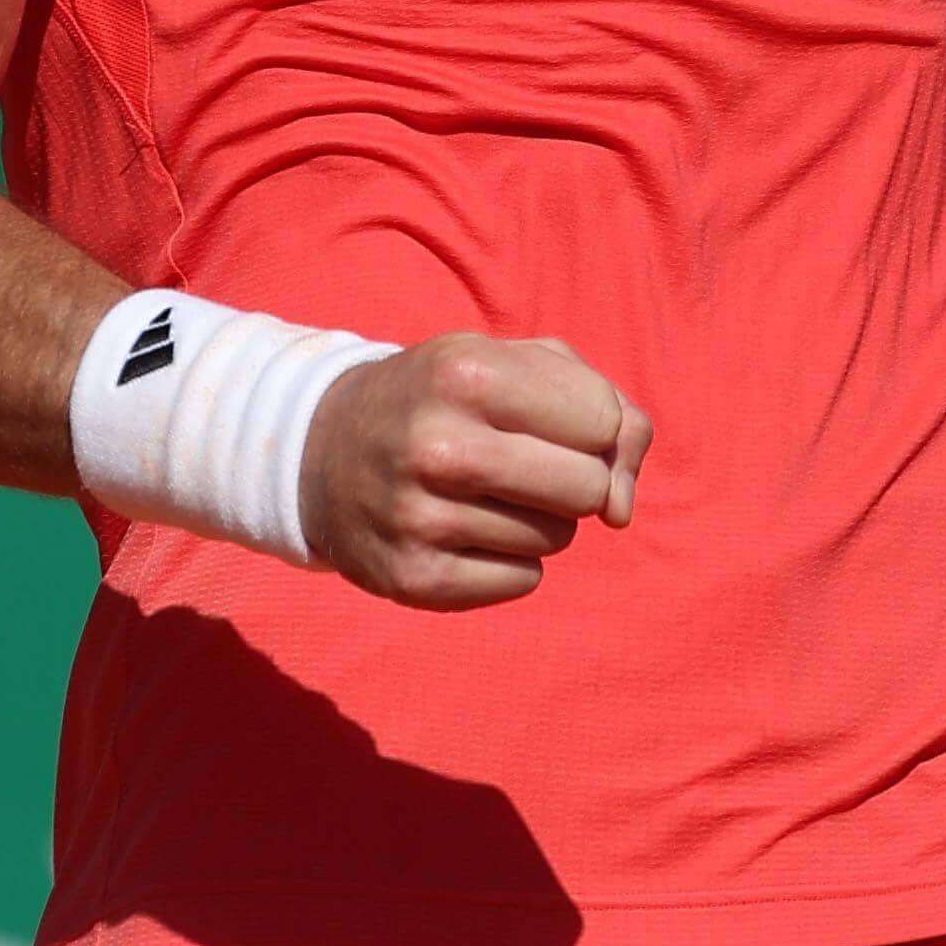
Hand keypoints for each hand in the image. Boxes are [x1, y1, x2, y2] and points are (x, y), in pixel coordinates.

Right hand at [298, 333, 651, 611]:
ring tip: (483, 492)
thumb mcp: (512, 364)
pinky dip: (510, 560)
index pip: (602, 420)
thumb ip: (603, 405)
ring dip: (539, 519)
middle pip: (588, 488)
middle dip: (576, 478)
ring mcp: (421, 518)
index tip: (551, 421)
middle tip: (525, 464)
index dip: (592, 425)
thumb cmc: (445, 400)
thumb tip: (623, 506)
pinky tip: (464, 531)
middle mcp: (439, 446)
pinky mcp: (414, 579)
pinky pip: (523, 581)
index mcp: (466, 373)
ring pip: (557, 539)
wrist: (322, 449)